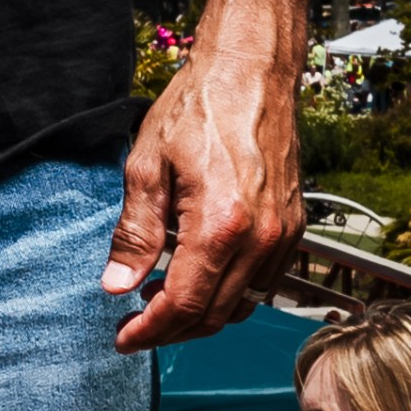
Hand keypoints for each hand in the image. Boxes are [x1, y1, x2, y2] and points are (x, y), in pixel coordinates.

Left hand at [105, 33, 304, 351]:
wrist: (251, 72)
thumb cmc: (199, 107)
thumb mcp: (146, 166)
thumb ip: (133, 233)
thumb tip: (117, 283)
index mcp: (220, 224)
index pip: (183, 304)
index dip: (149, 330)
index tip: (124, 337)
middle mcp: (259, 237)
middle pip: (213, 315)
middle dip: (170, 329)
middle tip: (136, 321)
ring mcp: (282, 235)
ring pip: (241, 305)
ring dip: (200, 313)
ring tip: (161, 295)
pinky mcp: (293, 227)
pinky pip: (263, 282)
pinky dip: (230, 292)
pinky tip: (200, 273)